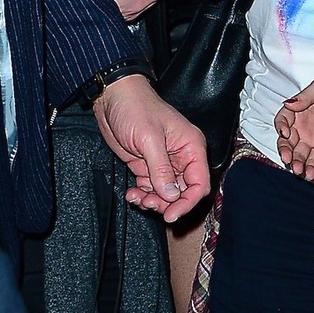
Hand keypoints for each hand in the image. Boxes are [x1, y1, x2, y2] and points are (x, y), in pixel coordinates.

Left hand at [93, 73, 208, 221]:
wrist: (113, 98)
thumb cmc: (136, 108)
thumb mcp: (149, 138)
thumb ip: (161, 168)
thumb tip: (172, 196)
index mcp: (191, 147)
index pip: (200, 183)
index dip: (188, 201)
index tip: (171, 214)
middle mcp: (182, 157)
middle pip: (184, 192)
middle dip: (168, 203)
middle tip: (149, 204)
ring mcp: (165, 163)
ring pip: (167, 194)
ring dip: (153, 201)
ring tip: (137, 197)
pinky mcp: (148, 166)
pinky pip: (151, 189)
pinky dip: (143, 195)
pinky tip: (132, 193)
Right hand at [274, 69, 313, 180]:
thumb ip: (304, 97)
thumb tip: (289, 103)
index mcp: (297, 109)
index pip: (282, 120)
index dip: (281, 127)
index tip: (285, 132)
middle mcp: (301, 125)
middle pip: (287, 141)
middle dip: (285, 150)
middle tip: (287, 157)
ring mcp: (312, 137)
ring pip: (299, 153)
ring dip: (296, 162)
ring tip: (298, 169)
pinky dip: (311, 168)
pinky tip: (309, 174)